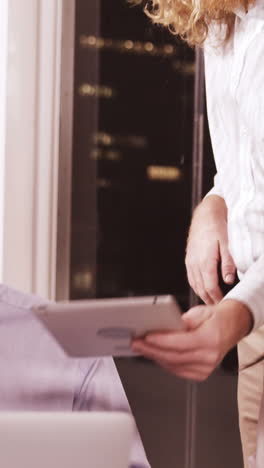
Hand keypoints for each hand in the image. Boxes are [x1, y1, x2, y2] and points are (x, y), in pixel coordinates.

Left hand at [132, 300, 252, 381]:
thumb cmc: (215, 318)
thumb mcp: (200, 312)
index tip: (146, 337)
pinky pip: (177, 370)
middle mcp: (209, 356)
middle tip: (136, 342)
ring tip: (141, 347)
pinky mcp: (201, 374)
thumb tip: (163, 325)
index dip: (161, 341)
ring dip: (155, 356)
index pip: (180, 343)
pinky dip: (164, 362)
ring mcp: (206, 368)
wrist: (231, 327)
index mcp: (210, 339)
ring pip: (173, 365)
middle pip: (174, 356)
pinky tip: (155, 354)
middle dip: (152, 349)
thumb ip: (182, 321)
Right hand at [185, 195, 235, 304]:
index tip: (223, 304)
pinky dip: (196, 286)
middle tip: (218, 307)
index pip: (210, 287)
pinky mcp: (188, 260)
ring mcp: (190, 262)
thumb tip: (229, 280)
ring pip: (194, 285)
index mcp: (205, 262)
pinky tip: (202, 289)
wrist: (204, 216)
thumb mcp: (226, 245)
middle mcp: (195, 264)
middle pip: (201, 289)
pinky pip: (191, 278)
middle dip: (209, 300)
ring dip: (202, 295)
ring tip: (211, 301)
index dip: (216, 298)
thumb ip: (228, 263)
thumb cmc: (216, 228)